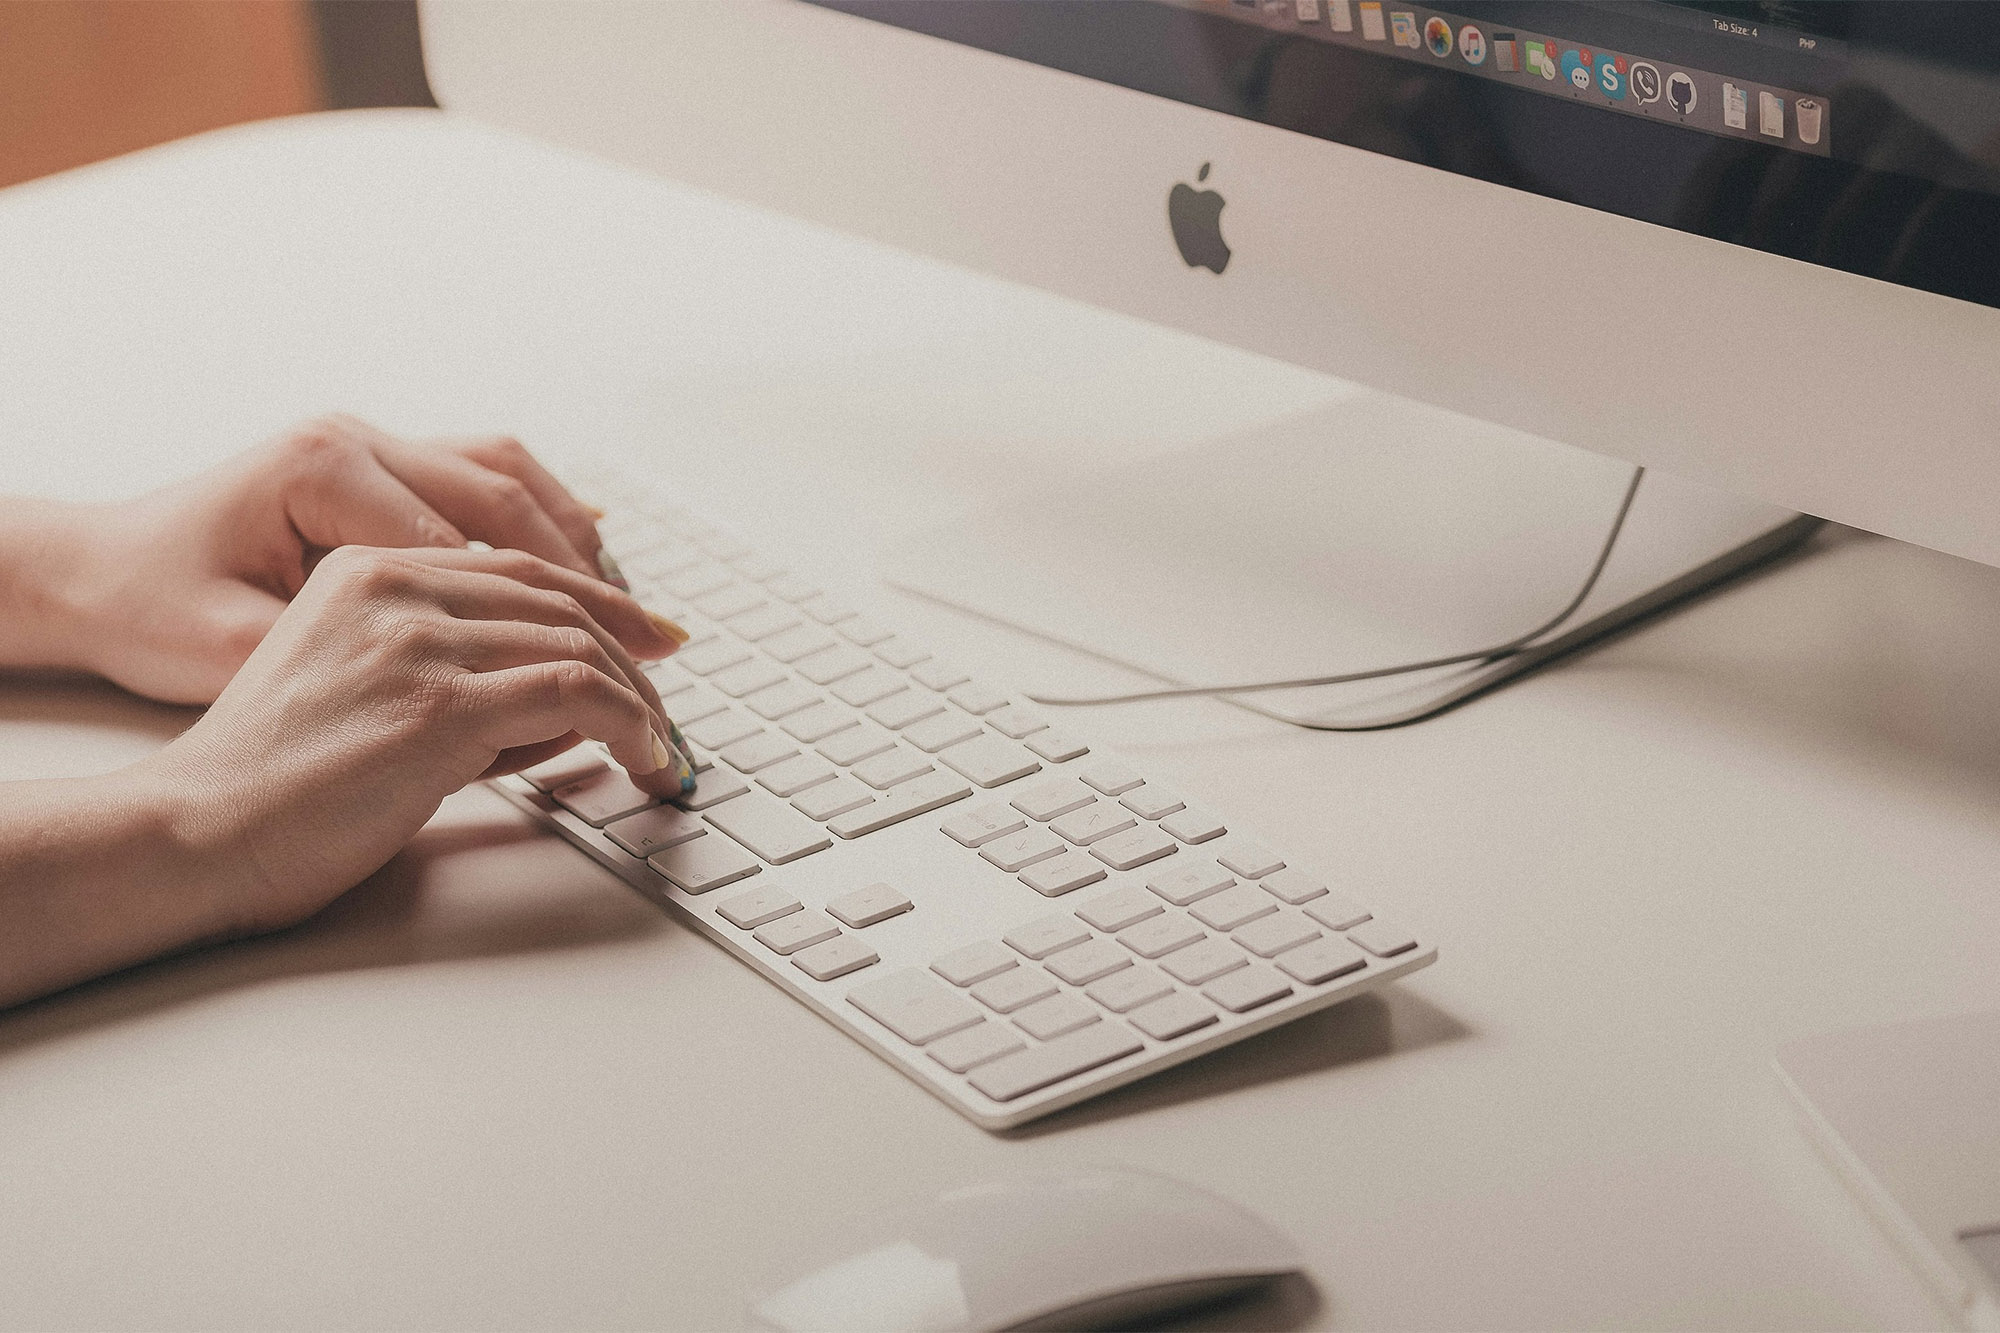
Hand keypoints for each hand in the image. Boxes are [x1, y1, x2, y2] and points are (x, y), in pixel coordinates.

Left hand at [48, 415, 636, 704]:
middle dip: (593, 576)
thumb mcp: (236, 649)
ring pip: (509, 472)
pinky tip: (589, 552)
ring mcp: (369, 441)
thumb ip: (358, 662)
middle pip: (508, 497)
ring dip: (580, 538)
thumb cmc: (149, 606)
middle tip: (657, 640)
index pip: (469, 545)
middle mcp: (355, 438)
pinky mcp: (377, 460)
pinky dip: (545, 511)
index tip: (604, 672)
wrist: (91, 566)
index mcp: (323, 470)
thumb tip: (465, 699)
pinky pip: (485, 472)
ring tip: (634, 605)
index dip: (548, 615)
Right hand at [141, 545, 693, 937]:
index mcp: (368, 571)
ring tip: (660, 748)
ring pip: (576, 643)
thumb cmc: (274, 785)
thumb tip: (568, 703)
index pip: (520, 571)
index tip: (651, 639)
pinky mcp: (439, 704)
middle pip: (558, 600)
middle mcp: (395, 588)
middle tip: (670, 705)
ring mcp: (418, 642)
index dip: (600, 603)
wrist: (198, 832)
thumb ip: (458, 677)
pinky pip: (573, 692)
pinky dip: (627, 723)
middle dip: (633, 653)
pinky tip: (642, 757)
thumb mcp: (366, 694)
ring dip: (638, 700)